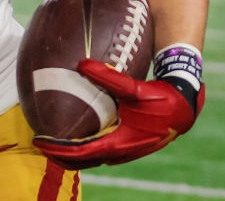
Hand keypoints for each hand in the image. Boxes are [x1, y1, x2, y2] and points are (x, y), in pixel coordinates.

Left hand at [32, 58, 203, 169]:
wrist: (185, 108)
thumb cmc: (163, 99)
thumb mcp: (135, 88)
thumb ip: (108, 77)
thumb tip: (81, 63)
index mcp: (120, 142)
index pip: (81, 152)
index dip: (58, 148)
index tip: (39, 141)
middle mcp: (121, 152)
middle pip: (83, 160)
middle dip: (60, 155)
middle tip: (39, 144)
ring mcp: (126, 151)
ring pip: (93, 158)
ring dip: (73, 153)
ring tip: (53, 143)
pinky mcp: (129, 145)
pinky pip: (102, 151)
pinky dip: (86, 148)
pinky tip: (78, 135)